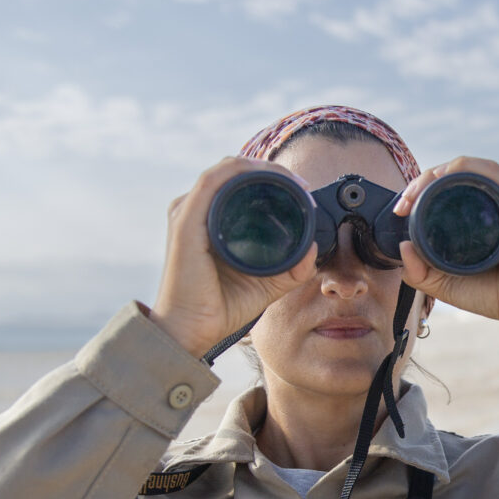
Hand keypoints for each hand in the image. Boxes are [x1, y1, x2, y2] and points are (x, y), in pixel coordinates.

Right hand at [149, 157, 319, 357]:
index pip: (239, 181)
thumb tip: (313, 248)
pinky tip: (263, 178)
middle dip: (271, 170)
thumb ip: (291, 267)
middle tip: (301, 184)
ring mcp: (187, 214)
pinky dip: (239, 173)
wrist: (192, 330)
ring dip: (260, 168)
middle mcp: (195, 210)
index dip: (272, 176)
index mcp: (209, 219)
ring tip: (291, 181)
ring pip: (226, 170)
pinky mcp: (185, 223)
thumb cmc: (220, 306)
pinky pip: (212, 184)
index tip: (302, 189)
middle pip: (235, 170)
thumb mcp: (267, 283)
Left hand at [392, 157, 498, 339]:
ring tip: (416, 192)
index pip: (453, 186)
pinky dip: (465, 168)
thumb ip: (420, 271)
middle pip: (459, 173)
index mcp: (489, 213)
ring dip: (438, 172)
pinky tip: (444, 177)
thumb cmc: (498, 296)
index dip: (422, 190)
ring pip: (472, 168)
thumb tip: (402, 245)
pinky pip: (492, 172)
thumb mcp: (446, 284)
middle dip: (424, 180)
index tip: (402, 210)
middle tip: (404, 203)